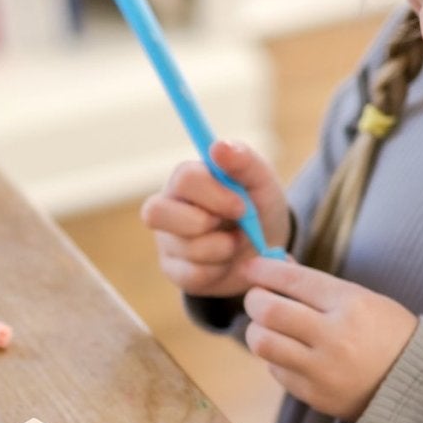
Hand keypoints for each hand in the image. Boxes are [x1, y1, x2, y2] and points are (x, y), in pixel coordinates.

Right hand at [140, 139, 294, 297]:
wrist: (266, 249)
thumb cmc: (258, 207)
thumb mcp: (261, 181)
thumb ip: (243, 160)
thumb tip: (218, 146)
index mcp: (186, 178)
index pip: (183, 179)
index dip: (214, 195)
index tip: (242, 206)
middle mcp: (167, 206)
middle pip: (155, 213)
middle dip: (203, 224)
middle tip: (233, 226)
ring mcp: (166, 240)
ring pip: (183, 248)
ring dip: (222, 249)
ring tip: (236, 244)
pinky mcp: (173, 270)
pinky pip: (192, 276)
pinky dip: (220, 271)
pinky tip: (227, 262)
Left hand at [240, 256, 419, 421]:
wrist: (415, 386)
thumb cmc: (388, 334)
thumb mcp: (363, 299)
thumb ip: (317, 285)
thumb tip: (276, 263)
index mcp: (352, 305)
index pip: (294, 280)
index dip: (264, 270)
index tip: (250, 267)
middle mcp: (335, 338)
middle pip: (268, 311)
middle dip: (254, 299)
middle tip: (257, 298)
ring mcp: (322, 370)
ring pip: (263, 343)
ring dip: (257, 330)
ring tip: (268, 327)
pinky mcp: (313, 395)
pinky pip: (275, 369)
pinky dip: (275, 357)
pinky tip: (290, 352)